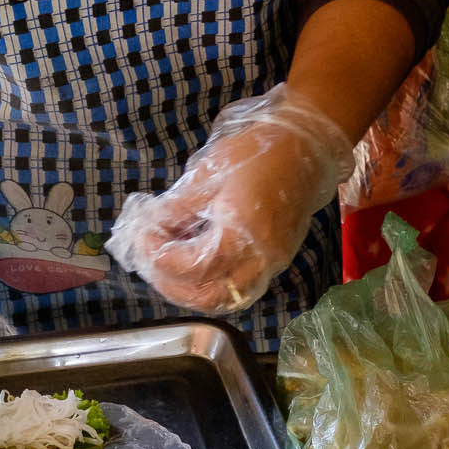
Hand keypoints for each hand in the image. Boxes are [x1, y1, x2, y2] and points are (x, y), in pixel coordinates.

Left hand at [108, 88, 353, 313]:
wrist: (305, 148)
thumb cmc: (255, 155)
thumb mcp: (206, 176)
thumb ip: (177, 208)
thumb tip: (151, 227)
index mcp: (241, 236)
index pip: (191, 267)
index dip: (159, 256)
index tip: (143, 236)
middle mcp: (260, 260)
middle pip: (209, 297)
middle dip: (172, 284)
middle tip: (151, 259)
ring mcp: (272, 264)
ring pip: (227, 299)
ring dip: (193, 290)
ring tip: (170, 264)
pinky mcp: (276, 261)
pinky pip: (240, 287)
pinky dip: (213, 282)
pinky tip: (196, 259)